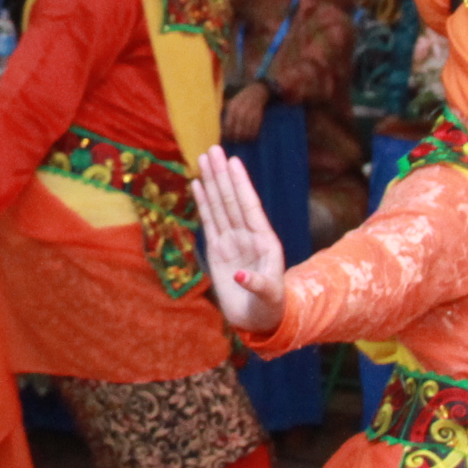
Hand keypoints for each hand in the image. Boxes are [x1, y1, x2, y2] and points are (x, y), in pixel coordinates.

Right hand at [190, 147, 286, 336]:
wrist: (259, 319)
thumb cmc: (270, 307)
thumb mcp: (270, 296)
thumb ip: (258, 284)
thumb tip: (242, 275)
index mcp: (264, 240)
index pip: (249, 206)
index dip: (241, 184)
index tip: (233, 161)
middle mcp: (247, 234)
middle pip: (231, 199)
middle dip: (222, 175)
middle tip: (213, 149)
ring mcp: (232, 240)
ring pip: (219, 205)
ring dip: (212, 182)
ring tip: (204, 158)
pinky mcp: (218, 249)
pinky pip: (209, 221)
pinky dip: (203, 202)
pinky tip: (197, 184)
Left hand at [223, 81, 270, 140]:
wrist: (256, 91)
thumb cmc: (241, 99)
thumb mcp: (231, 103)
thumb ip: (226, 113)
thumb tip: (220, 128)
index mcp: (232, 107)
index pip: (228, 125)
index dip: (227, 134)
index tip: (227, 137)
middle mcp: (241, 111)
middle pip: (237, 131)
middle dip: (235, 138)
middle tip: (235, 140)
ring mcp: (251, 114)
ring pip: (246, 132)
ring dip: (244, 138)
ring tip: (242, 140)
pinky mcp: (259, 116)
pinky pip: (255, 130)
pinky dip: (253, 135)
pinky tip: (250, 137)